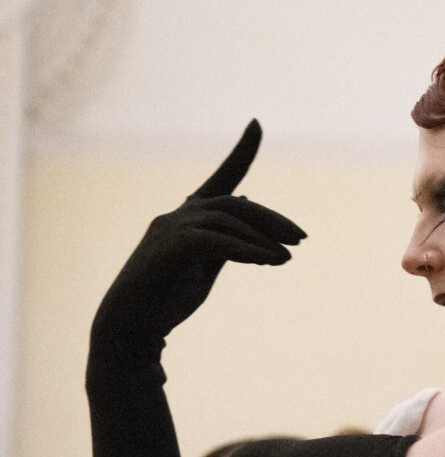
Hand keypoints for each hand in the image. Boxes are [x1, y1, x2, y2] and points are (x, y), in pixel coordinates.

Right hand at [89, 120, 305, 370]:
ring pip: (229, 221)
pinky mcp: (166, 248)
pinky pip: (215, 242)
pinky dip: (246, 250)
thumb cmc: (167, 300)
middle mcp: (178, 216)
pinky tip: (270, 260)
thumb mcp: (207, 265)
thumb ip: (228, 236)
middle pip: (237, 205)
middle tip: (301, 238)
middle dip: (273, 220)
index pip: (221, 178)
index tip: (256, 124)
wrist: (130, 332)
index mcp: (190, 217)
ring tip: (288, 257)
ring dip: (264, 239)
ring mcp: (169, 228)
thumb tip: (245, 202)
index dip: (241, 152)